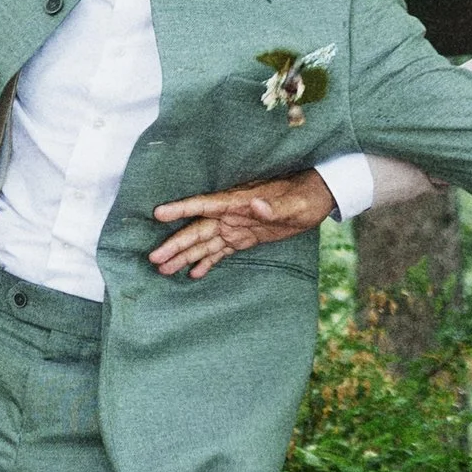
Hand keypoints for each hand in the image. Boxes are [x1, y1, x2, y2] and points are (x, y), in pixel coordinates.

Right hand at [148, 170, 338, 278]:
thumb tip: (255, 205)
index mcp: (238, 202)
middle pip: (197, 230)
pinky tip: (192, 274)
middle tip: (154, 258)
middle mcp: (231, 214)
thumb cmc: (305, 197)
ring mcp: (235, 227)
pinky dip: (206, 262)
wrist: (317, 198)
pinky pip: (220, 251)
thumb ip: (274, 206)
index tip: (158, 214)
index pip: (204, 205)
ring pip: (204, 243)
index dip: (181, 209)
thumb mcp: (294, 204)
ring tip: (163, 269)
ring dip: (184, 256)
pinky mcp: (244, 238)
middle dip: (175, 243)